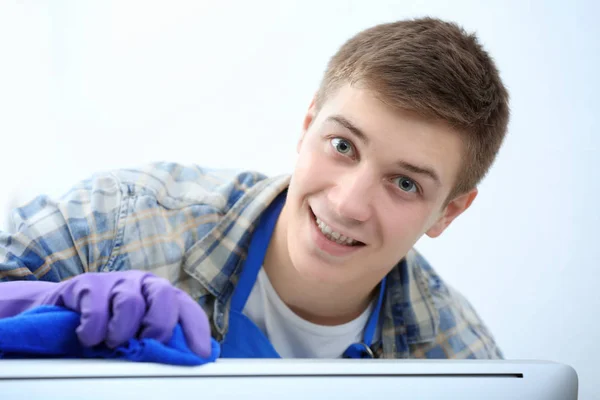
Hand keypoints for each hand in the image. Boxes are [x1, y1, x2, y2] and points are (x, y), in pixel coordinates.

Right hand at [42, 270, 211, 357]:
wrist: (62, 311)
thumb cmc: (107, 325)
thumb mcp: (136, 335)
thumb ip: (157, 341)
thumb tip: (183, 359)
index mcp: (162, 295)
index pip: (187, 308)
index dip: (196, 330)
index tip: (199, 355)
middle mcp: (144, 283)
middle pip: (164, 295)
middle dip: (158, 326)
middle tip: (142, 345)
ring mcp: (117, 280)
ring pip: (130, 303)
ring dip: (120, 332)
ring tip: (110, 343)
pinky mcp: (89, 284)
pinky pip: (96, 309)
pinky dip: (93, 331)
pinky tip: (87, 337)